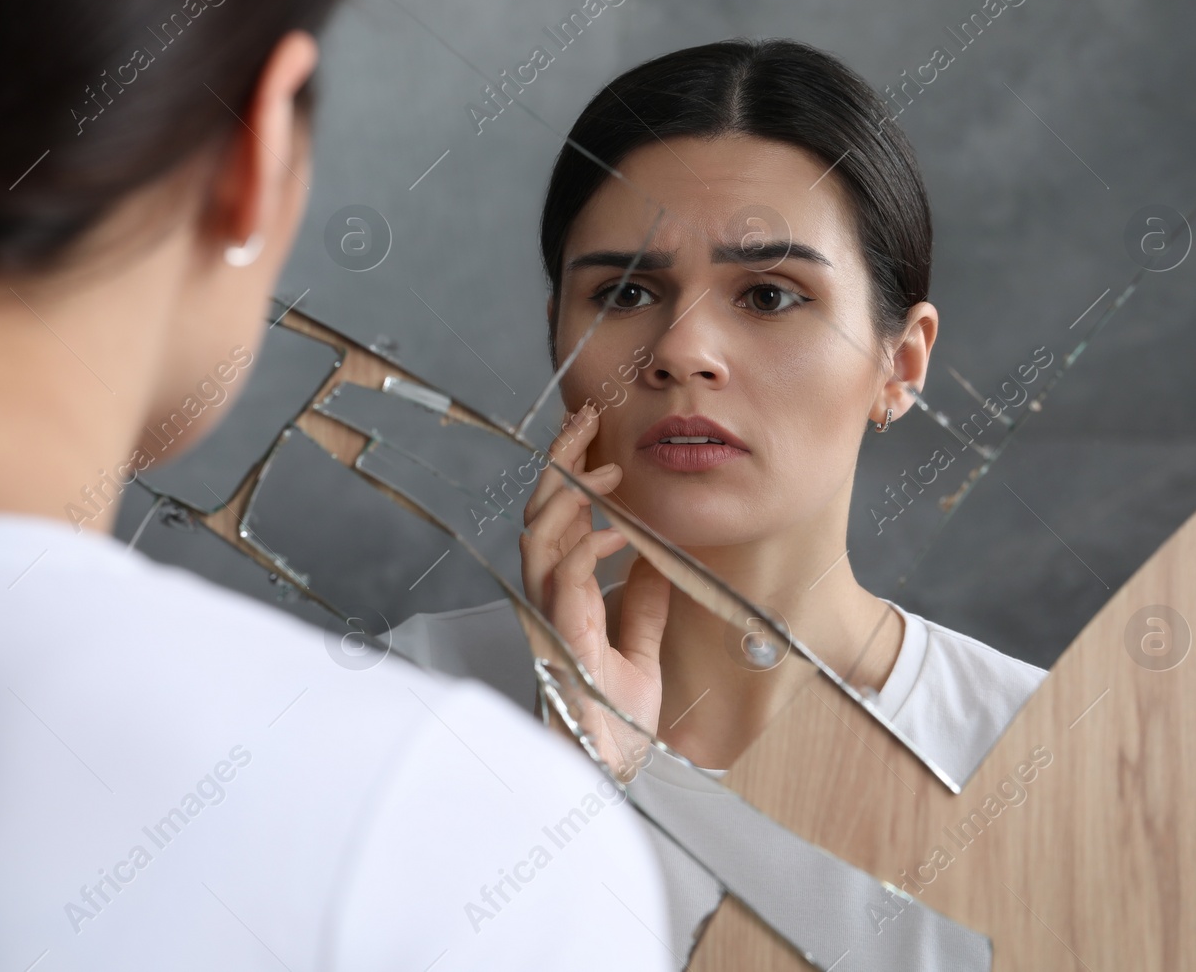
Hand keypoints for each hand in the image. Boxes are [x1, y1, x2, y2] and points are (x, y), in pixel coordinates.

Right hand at [521, 405, 670, 776]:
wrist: (609, 775)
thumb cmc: (613, 724)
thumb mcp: (638, 650)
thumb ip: (641, 605)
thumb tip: (657, 557)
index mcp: (561, 598)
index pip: (556, 520)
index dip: (569, 474)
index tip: (594, 435)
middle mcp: (546, 601)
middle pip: (538, 514)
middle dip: (559, 462)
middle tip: (587, 418)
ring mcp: (549, 618)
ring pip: (538, 536)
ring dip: (570, 495)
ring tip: (607, 469)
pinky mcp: (562, 639)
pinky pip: (566, 578)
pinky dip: (589, 546)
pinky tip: (619, 530)